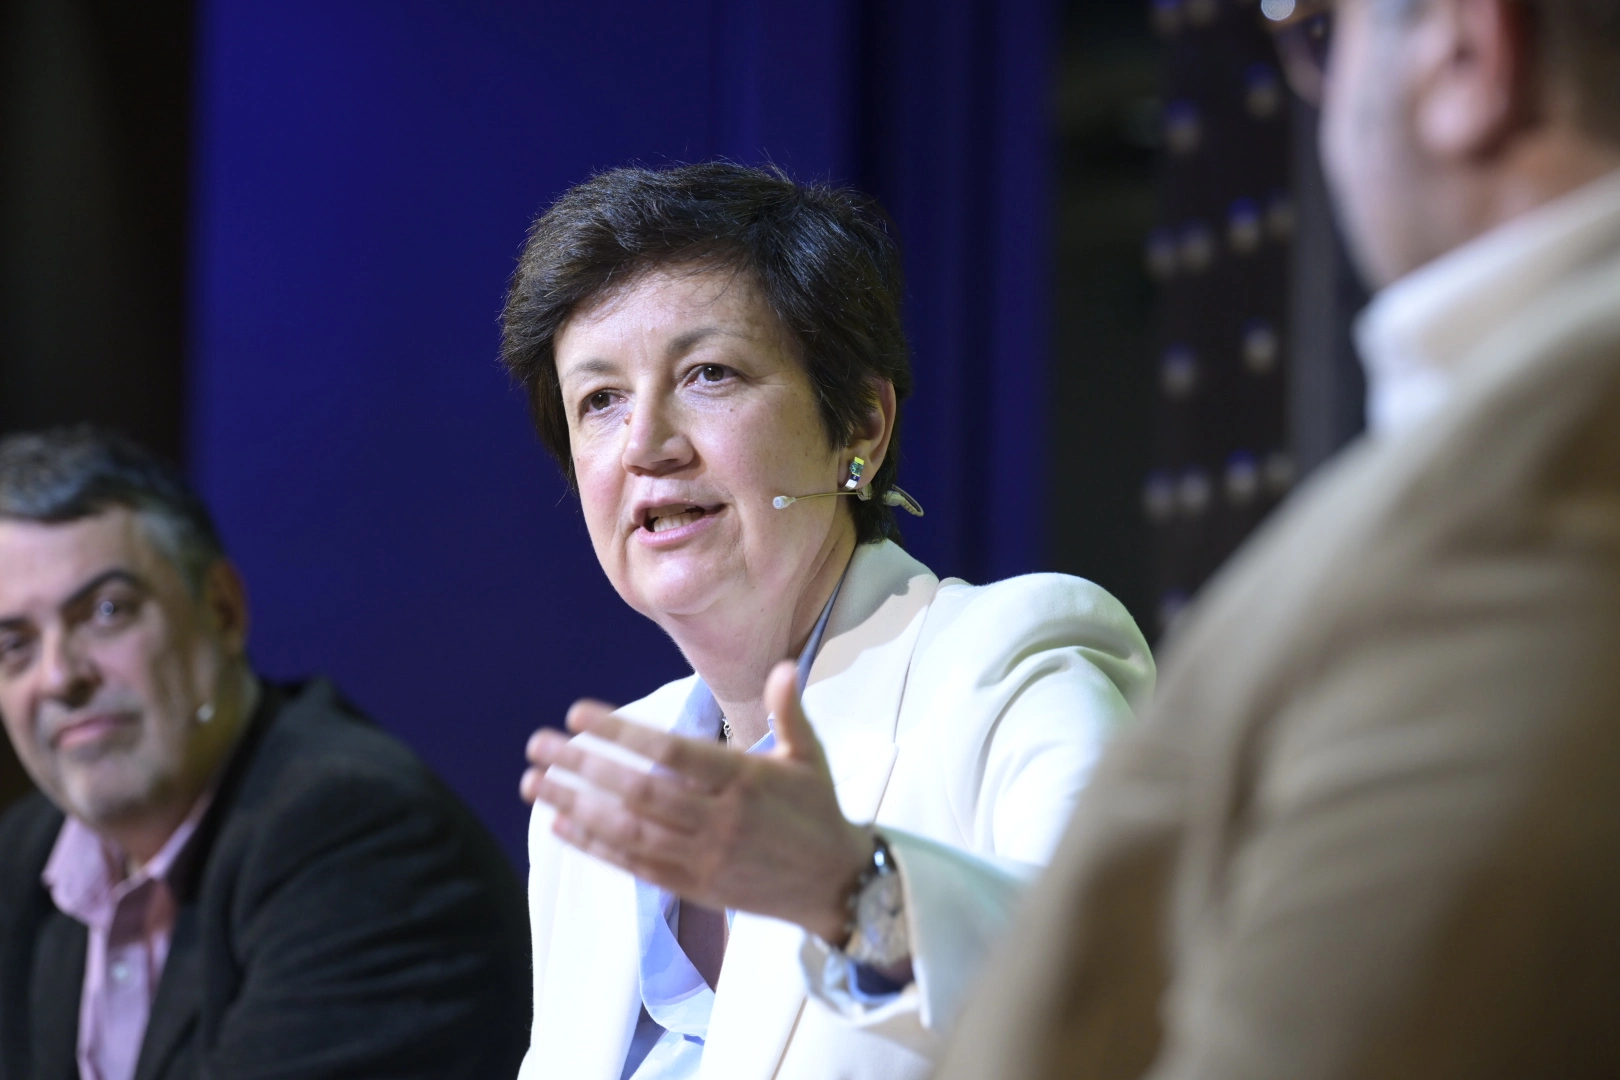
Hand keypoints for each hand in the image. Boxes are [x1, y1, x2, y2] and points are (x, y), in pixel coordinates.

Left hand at [521, 660, 871, 941]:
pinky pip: (636, 865)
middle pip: (639, 791)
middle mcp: (721, 819)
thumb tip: (782, 665)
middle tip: (538, 744)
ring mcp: (705, 857)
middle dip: (584, 766)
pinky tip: (562, 824)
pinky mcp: (696, 887)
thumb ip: (788, 710)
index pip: (671, 752)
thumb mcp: (809, 756)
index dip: (622, 733)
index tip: (578, 714)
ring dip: (576, 805)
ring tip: (533, 783)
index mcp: (745, 779)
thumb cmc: (818, 811)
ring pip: (629, 831)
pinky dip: (596, 847)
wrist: (836, 883)